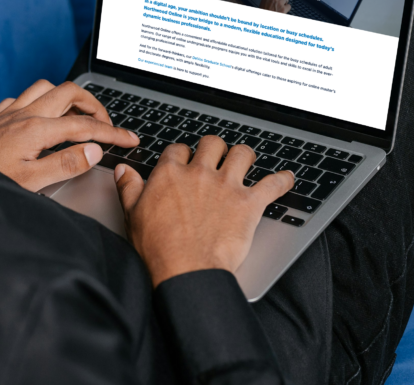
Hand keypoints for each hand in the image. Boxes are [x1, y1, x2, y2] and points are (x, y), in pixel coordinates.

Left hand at [0, 80, 139, 191]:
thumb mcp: (31, 182)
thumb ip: (65, 164)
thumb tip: (94, 151)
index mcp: (36, 130)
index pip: (85, 126)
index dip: (113, 133)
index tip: (130, 140)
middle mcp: (23, 114)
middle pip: (70, 92)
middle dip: (94, 105)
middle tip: (107, 124)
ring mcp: (7, 113)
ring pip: (45, 87)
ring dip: (67, 97)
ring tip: (78, 115)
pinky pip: (21, 97)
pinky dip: (38, 102)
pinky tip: (40, 117)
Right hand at [114, 137, 293, 285]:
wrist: (186, 269)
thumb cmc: (158, 248)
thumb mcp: (132, 214)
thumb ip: (129, 187)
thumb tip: (124, 170)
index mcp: (170, 174)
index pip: (178, 149)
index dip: (182, 154)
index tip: (184, 160)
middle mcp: (199, 173)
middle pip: (212, 143)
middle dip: (214, 147)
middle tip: (216, 155)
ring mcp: (226, 186)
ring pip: (242, 153)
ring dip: (245, 155)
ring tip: (246, 159)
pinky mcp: (249, 203)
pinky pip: (273, 184)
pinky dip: (283, 180)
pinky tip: (288, 178)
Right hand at [260, 0, 289, 12]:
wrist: (264, 21)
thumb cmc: (263, 12)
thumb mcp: (262, 2)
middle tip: (277, 4)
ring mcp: (279, 2)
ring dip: (284, 2)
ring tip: (280, 7)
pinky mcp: (284, 8)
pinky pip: (289, 6)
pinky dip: (287, 8)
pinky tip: (282, 10)